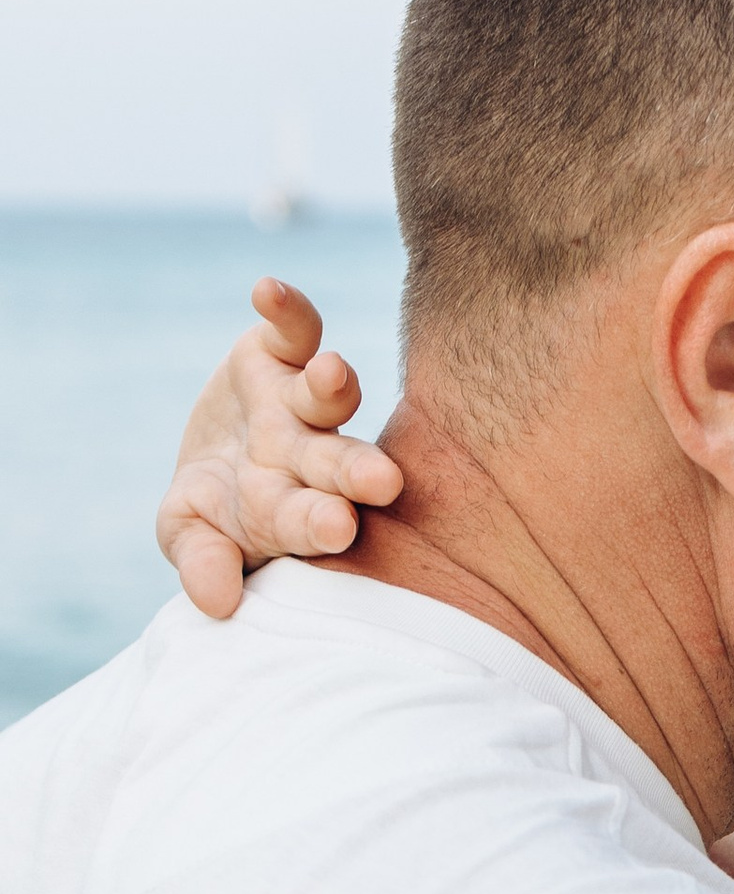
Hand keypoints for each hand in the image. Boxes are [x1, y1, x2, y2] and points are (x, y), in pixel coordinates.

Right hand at [156, 278, 404, 615]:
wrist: (215, 462)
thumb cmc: (215, 517)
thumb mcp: (191, 537)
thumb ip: (203, 562)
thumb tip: (217, 602)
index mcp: (291, 510)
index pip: (310, 518)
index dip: (321, 521)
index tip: (337, 527)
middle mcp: (306, 456)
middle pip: (336, 462)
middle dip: (354, 468)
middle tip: (382, 480)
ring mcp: (296, 403)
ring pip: (325, 395)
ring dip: (330, 384)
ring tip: (331, 374)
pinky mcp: (279, 353)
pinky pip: (292, 329)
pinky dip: (285, 308)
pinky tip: (268, 291)